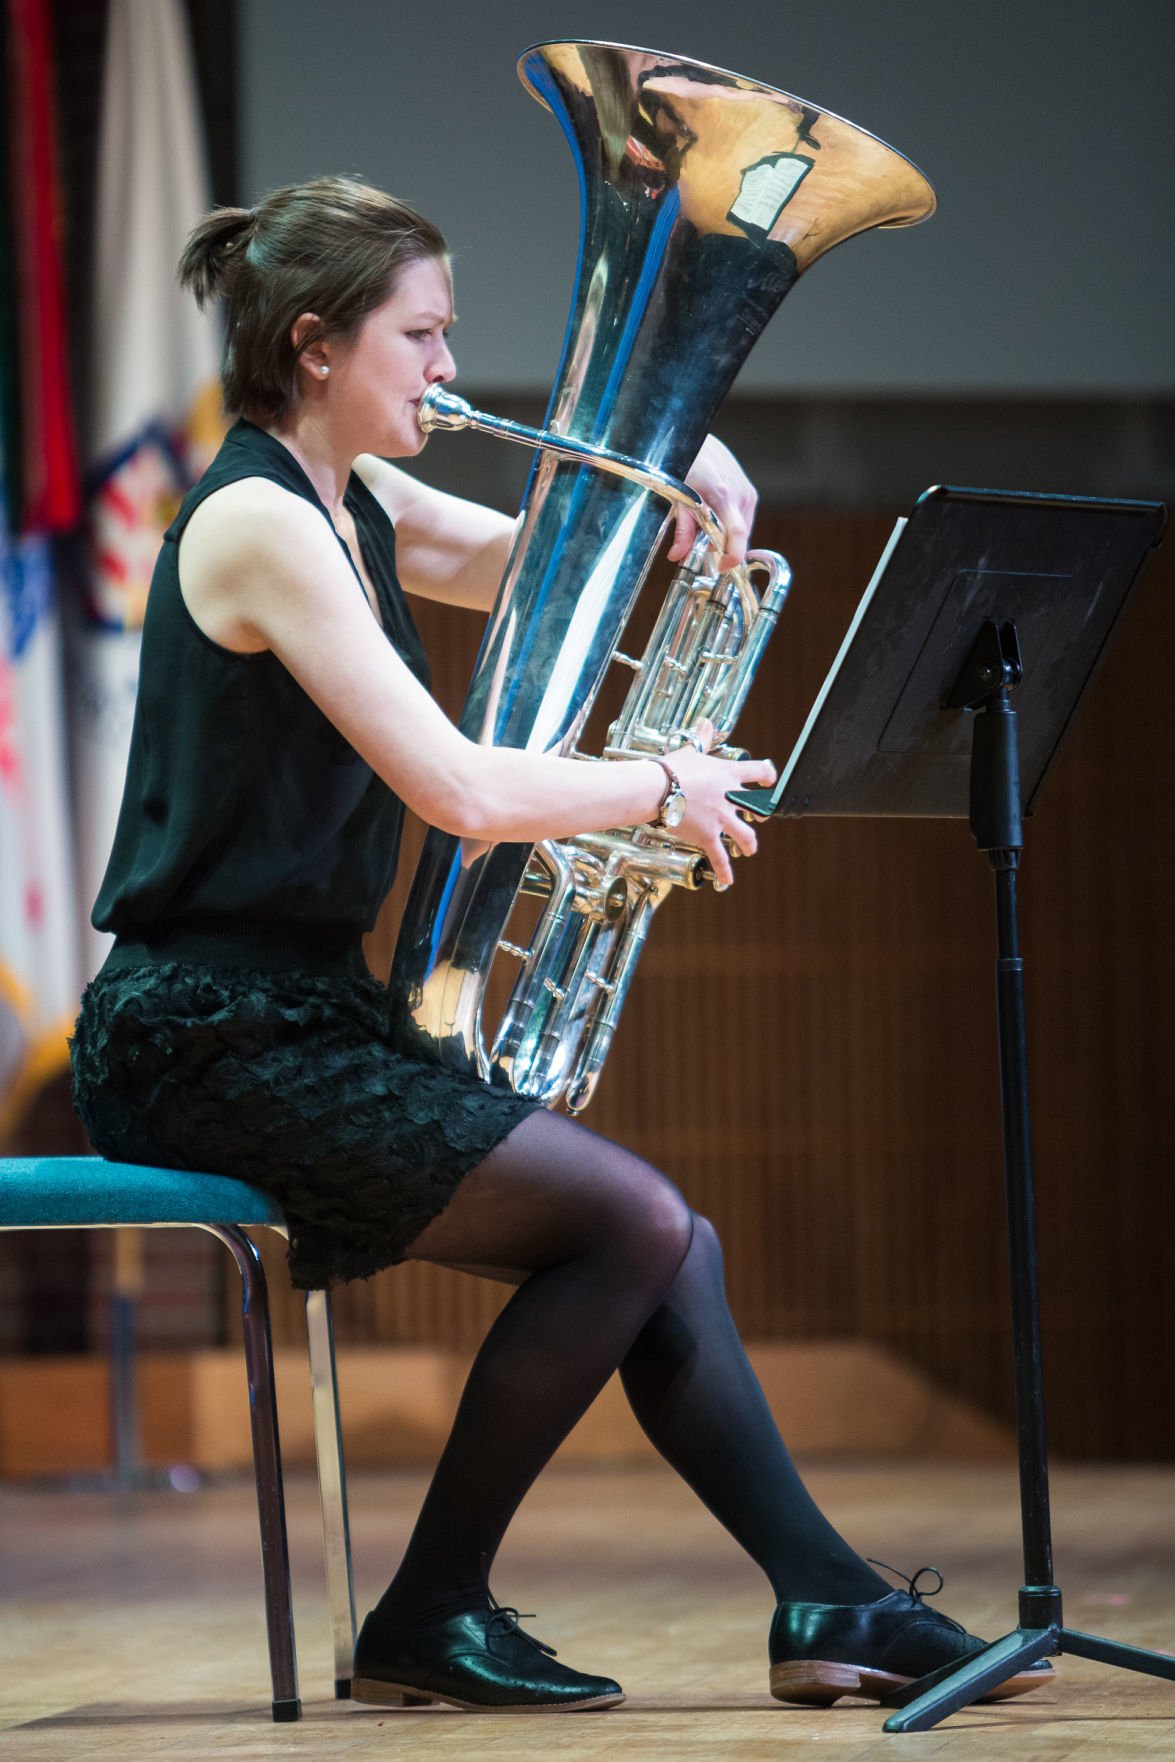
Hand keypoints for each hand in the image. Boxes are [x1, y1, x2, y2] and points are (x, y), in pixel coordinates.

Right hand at [668, 718, 775, 888]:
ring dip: (749, 844)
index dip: (767, 776)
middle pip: (757, 808)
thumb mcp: (691, 750)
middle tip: (760, 818)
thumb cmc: (671, 768)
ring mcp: (721, 818)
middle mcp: (730, 797)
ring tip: (749, 849)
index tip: (770, 780)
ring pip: (745, 835)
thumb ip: (702, 739)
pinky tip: (727, 881)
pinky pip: (720, 858)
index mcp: (728, 774)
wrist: (658, 788)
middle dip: (761, 814)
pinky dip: (724, 871)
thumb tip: (706, 723)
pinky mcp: (708, 836)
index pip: (759, 772)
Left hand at [671, 434, 758, 572]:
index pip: (737, 533)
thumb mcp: (677, 497)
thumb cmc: (683, 462)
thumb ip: (681, 528)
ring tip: (703, 525)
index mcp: (723, 494)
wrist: (693, 436)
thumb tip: (678, 555)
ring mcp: (747, 491)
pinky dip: (728, 524)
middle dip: (721, 547)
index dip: (733, 555)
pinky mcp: (748, 489)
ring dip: (724, 534)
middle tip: (699, 547)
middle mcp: (740, 493)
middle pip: (739, 535)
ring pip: (741, 528)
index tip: (724, 567)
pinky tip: (713, 516)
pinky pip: (742, 518)